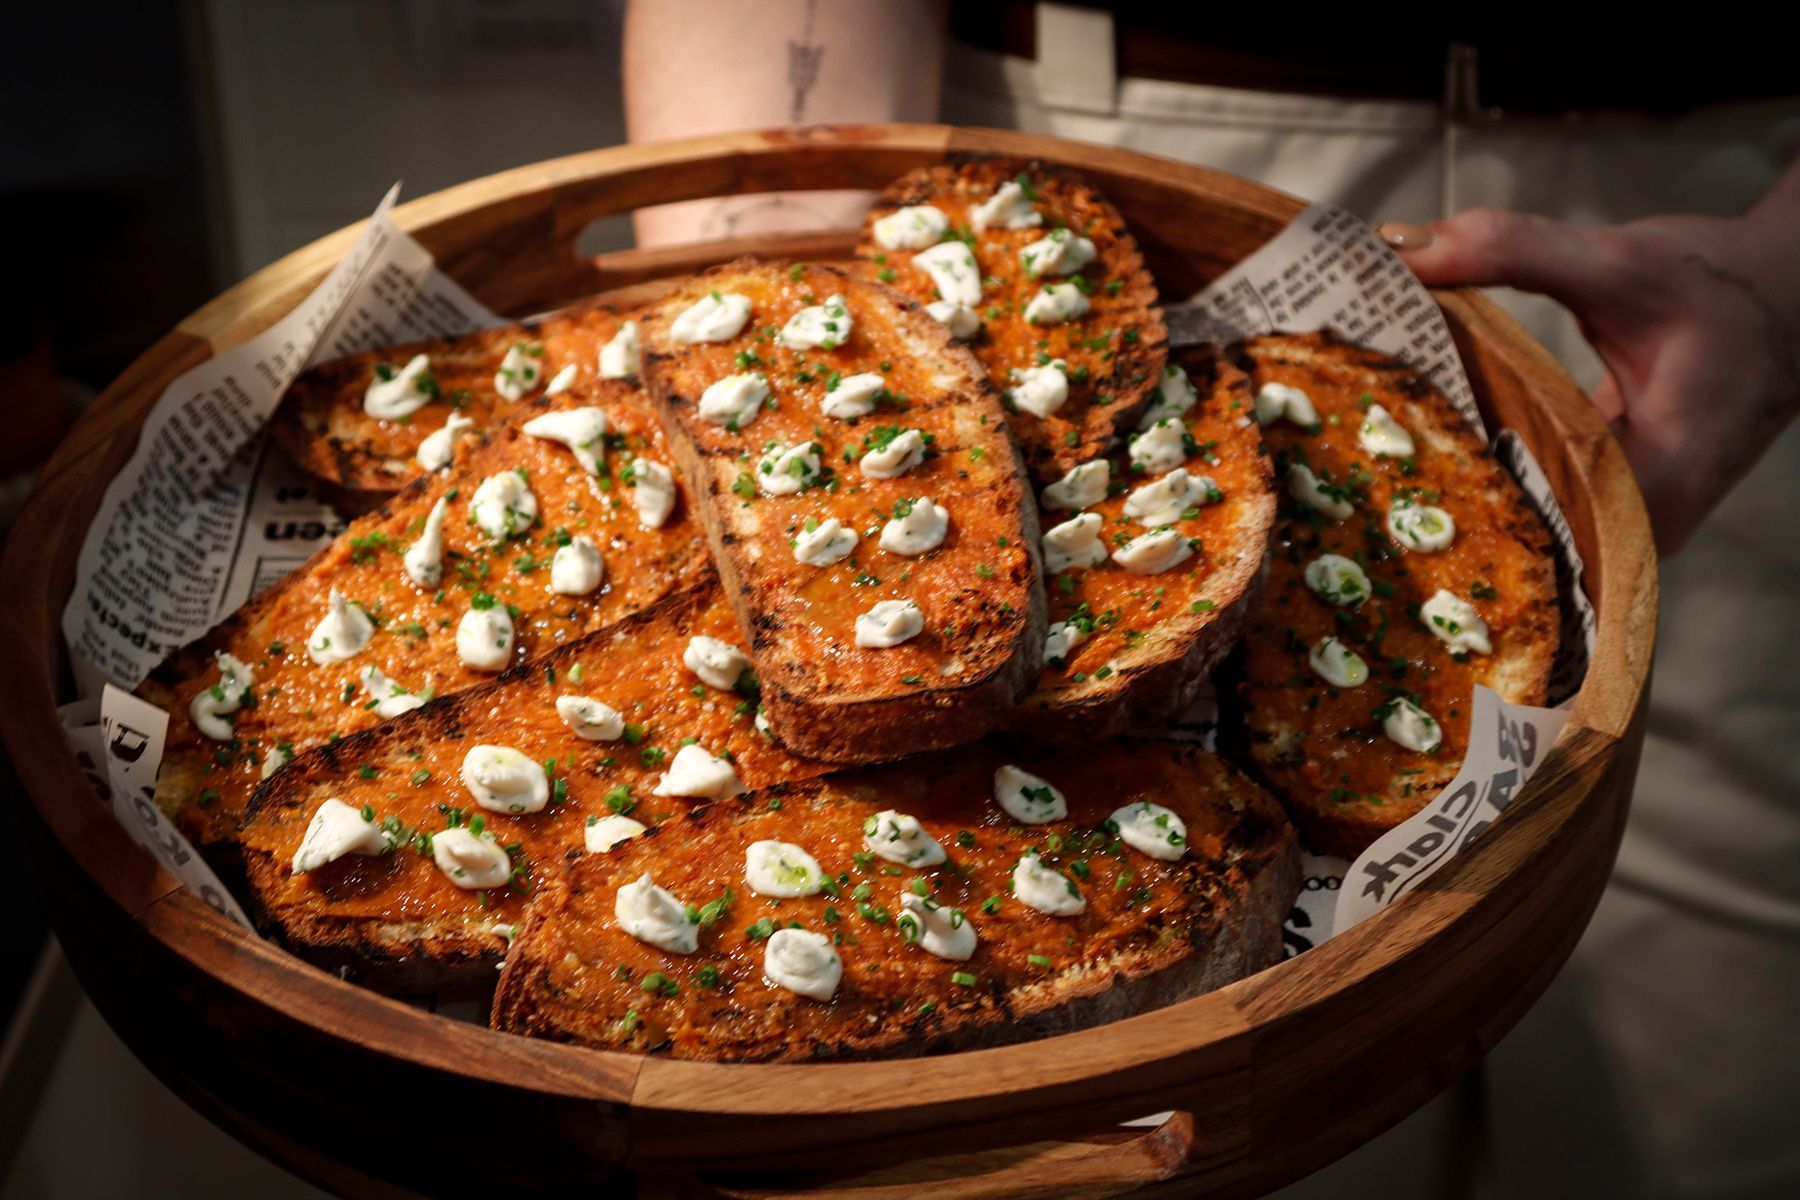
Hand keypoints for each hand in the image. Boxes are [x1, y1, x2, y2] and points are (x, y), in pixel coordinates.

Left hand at [1380, 165, 1799, 554]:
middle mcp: (1643, 525)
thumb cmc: (1721, 285)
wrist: (1791, 296)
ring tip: (1365, 459)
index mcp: (1655, 484)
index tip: (1365, 467)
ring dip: (1452, 490)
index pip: (1528, 522)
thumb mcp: (1618, 262)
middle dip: (1430, 497)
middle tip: (1341, 465)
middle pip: (1517, 538)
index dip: (1440, 496)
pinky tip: (1420, 449)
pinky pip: (1537, 505)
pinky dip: (1484, 475)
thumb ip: (1512, 251)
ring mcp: (1631, 523)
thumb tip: (1402, 249)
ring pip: (1524, 529)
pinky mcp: (1614, 504)